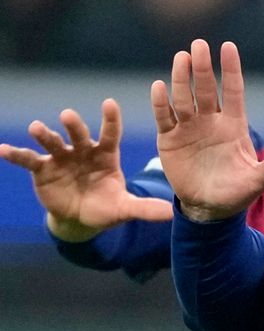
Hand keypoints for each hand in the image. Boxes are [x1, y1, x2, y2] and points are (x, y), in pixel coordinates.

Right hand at [0, 99, 172, 241]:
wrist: (82, 218)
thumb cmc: (107, 207)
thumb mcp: (125, 208)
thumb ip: (144, 209)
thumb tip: (171, 213)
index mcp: (107, 155)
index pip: (110, 133)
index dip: (110, 119)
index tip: (110, 103)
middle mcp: (84, 151)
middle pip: (79, 134)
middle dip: (74, 125)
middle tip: (69, 115)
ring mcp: (62, 158)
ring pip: (53, 142)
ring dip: (44, 134)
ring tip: (36, 128)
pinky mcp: (42, 170)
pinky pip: (28, 160)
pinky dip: (16, 154)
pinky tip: (2, 150)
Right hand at [152, 40, 263, 221]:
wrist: (209, 207)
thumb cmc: (236, 192)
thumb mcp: (254, 182)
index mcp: (234, 125)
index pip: (233, 91)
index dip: (231, 70)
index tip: (228, 47)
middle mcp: (211, 120)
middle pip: (205, 89)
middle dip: (202, 68)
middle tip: (198, 45)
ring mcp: (189, 127)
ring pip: (184, 98)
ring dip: (181, 79)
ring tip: (180, 59)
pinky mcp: (170, 138)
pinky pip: (165, 117)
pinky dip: (161, 103)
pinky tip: (159, 87)